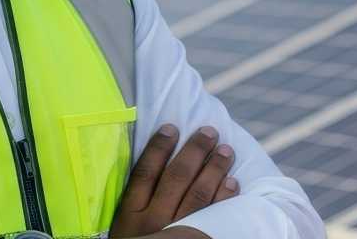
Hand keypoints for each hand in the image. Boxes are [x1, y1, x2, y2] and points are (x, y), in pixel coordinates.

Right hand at [109, 123, 239, 237]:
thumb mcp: (124, 228)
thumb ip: (137, 202)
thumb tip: (157, 166)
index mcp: (130, 215)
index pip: (145, 172)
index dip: (158, 147)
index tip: (172, 127)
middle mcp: (153, 222)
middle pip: (176, 177)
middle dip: (195, 151)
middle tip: (209, 132)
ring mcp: (176, 233)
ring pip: (199, 194)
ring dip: (215, 168)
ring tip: (226, 150)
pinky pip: (214, 218)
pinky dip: (225, 197)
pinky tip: (232, 183)